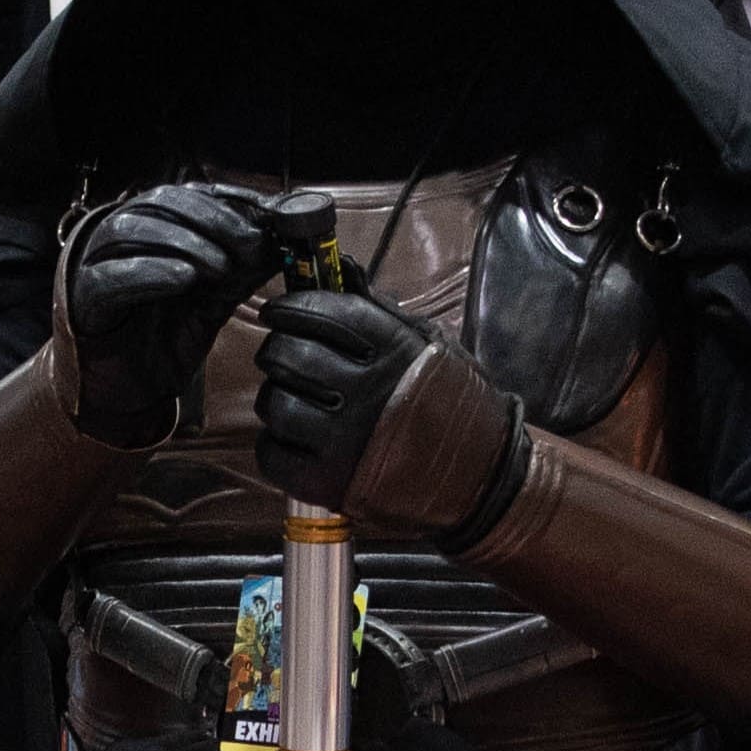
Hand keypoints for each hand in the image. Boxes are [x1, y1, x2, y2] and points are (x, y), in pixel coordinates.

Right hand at [53, 184, 317, 444]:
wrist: (131, 391)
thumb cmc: (167, 335)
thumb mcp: (218, 295)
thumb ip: (246, 264)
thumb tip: (290, 236)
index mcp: (154, 226)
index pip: (190, 193)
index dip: (230, 199)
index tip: (268, 214)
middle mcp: (121, 236)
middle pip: (160, 202)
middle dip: (210, 218)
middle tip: (248, 243)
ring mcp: (94, 264)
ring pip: (130, 230)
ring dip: (182, 242)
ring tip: (219, 267)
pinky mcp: (82, 298)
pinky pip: (109, 276)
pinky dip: (149, 272)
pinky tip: (183, 279)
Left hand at [253, 286, 523, 533]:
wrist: (480, 476)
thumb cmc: (452, 402)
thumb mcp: (429, 345)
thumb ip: (380, 309)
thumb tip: (341, 267)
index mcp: (395, 351)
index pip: (324, 312)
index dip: (292, 307)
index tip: (279, 311)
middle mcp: (368, 391)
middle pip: (289, 354)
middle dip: (278, 348)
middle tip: (283, 354)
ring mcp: (345, 440)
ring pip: (274, 402)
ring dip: (275, 396)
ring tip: (294, 398)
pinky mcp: (328, 483)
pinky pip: (271, 453)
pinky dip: (274, 443)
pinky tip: (294, 438)